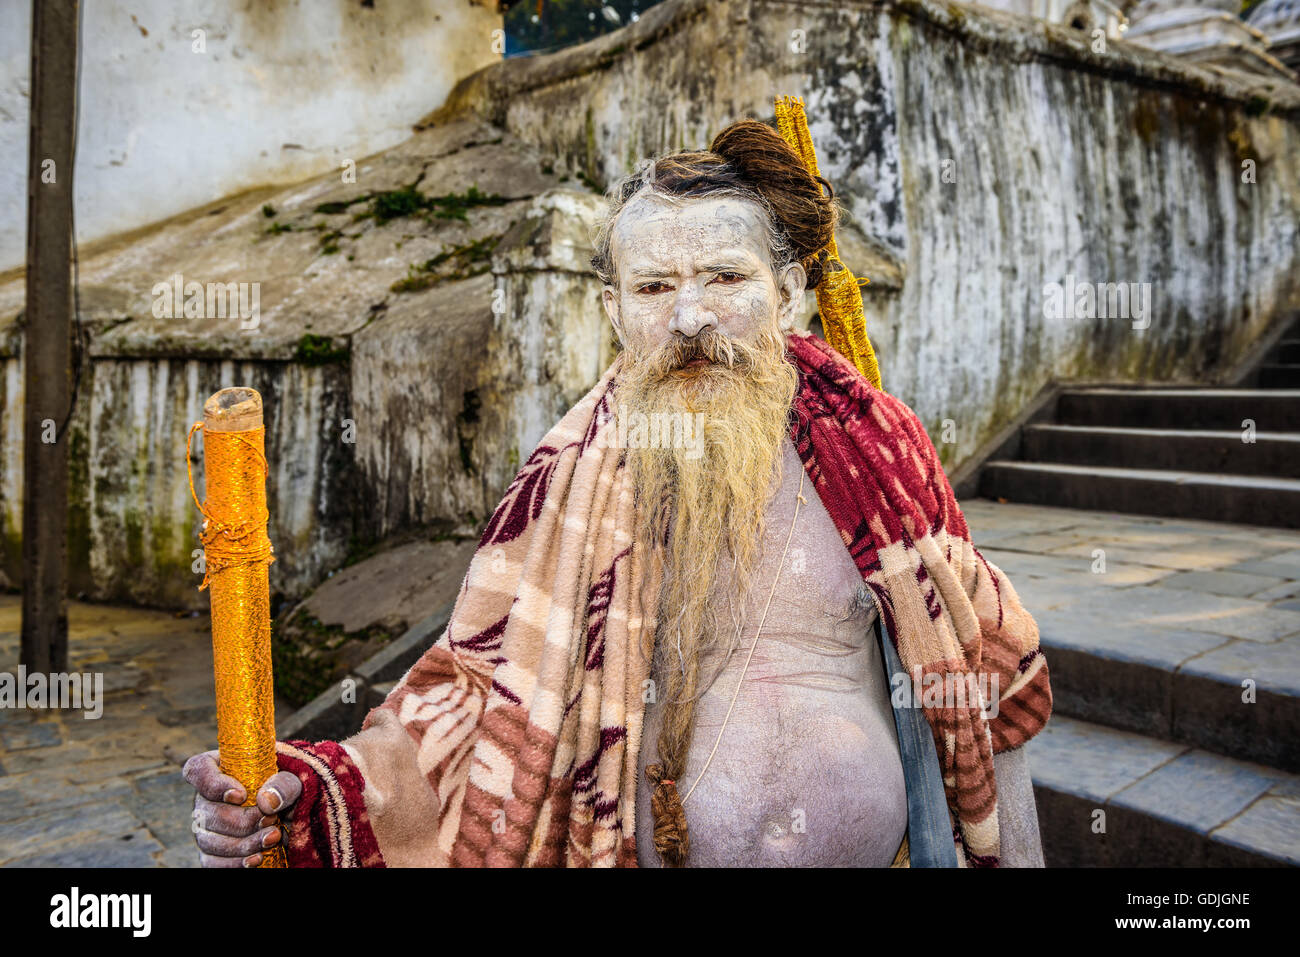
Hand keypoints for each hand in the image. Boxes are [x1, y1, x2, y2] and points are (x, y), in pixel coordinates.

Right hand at [183, 749, 302, 867]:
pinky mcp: (212, 851)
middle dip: (242, 821)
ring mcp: (205, 826)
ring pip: (209, 841)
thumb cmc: (287, 786)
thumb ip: (283, 783)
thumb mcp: (293, 776)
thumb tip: (266, 802)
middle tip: (271, 820)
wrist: (293, 812)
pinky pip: (212, 862)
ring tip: (273, 838)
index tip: (240, 795)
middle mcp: (205, 798)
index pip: (198, 770)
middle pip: (207, 813)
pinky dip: (234, 863)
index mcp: (218, 768)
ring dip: (242, 844)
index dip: (213, 784)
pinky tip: (257, 859)